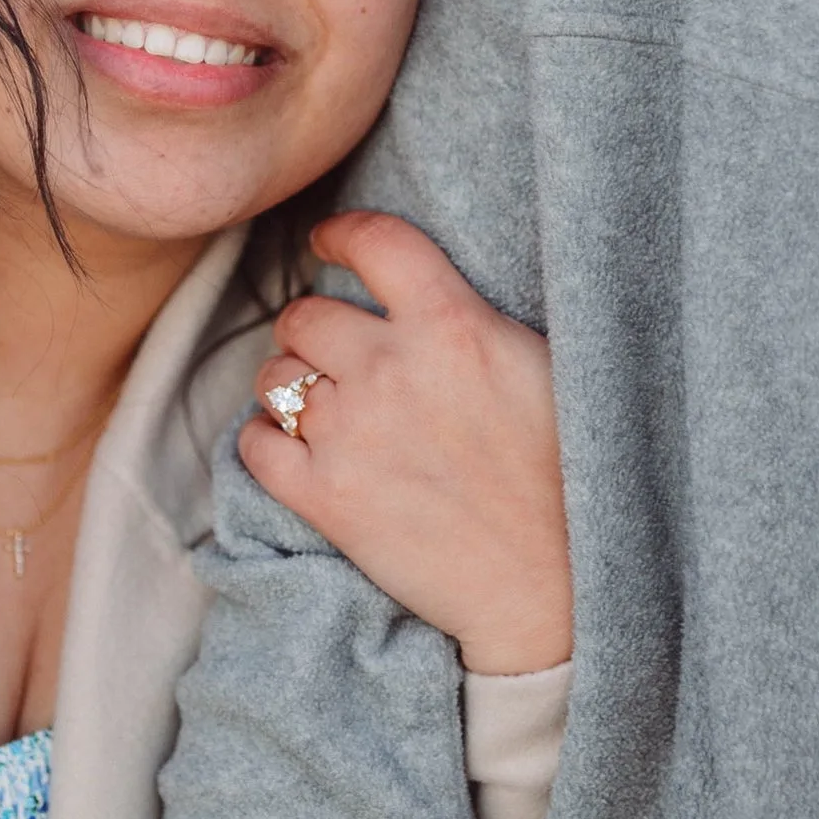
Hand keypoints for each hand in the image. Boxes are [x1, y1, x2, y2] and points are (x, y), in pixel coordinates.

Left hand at [240, 210, 571, 675]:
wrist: (550, 583)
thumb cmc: (562, 474)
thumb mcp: (538, 365)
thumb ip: (472, 318)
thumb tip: (421, 291)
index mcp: (453, 324)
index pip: (374, 242)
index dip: (340, 234)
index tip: (327, 242)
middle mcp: (390, 369)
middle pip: (305, 314)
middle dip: (313, 328)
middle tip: (334, 352)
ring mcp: (351, 434)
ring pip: (275, 376)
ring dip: (291, 385)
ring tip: (323, 408)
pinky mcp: (325, 498)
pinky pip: (256, 445)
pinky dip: (267, 442)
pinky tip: (297, 450)